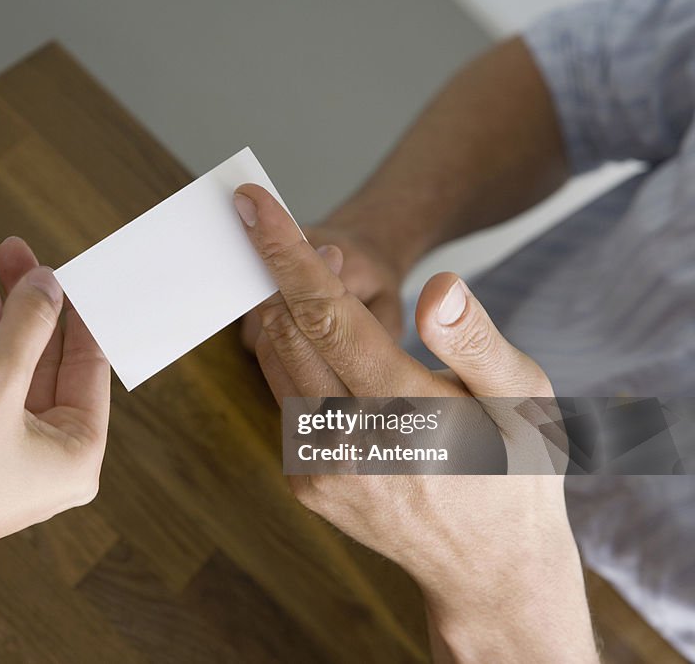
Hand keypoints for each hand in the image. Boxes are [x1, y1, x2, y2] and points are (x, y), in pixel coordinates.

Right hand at [0, 236, 109, 586]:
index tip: (65, 268)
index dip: (77, 311)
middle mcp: (40, 462)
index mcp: (75, 458)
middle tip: (12, 255)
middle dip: (25, 308)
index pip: (90, 367)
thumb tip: (48, 283)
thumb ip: (28, 323)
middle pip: (42, 364)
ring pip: (0, 372)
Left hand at [233, 184, 595, 662]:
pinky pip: (285, 403)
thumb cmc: (513, 470)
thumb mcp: (522, 399)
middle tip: (298, 242)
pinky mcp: (305, 484)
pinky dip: (296, 365)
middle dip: (282, 275)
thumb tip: (438, 288)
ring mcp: (319, 469)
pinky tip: (333, 362)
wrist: (488, 568)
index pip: (326, 313)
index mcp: (402, 409)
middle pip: (284, 332)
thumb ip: (476, 341)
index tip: (250, 205)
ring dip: (284, 318)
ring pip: (276, 365)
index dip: (284, 253)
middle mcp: (347, 443)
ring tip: (319, 298)